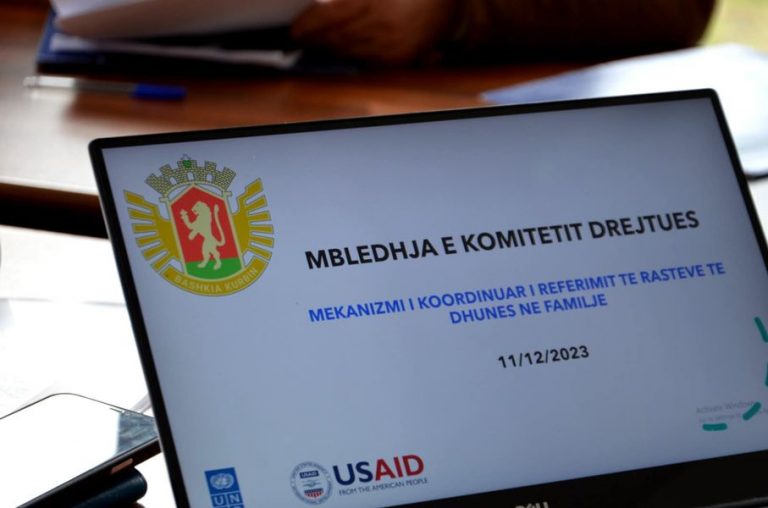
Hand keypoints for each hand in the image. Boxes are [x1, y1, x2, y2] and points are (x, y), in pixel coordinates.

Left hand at [292, 0, 453, 65]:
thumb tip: (322, 5)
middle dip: (316, 40)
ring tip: (317, 44)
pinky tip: (342, 51)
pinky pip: (366, 60)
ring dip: (330, 49)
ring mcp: (392, 46)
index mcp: (377, 2)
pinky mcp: (400, 59)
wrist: (451, 6)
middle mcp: (383, 26)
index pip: (329, 16)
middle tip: (301, 39)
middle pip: (336, 37)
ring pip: (348, 51)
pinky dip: (351, 55)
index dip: (308, 25)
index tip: (294, 31)